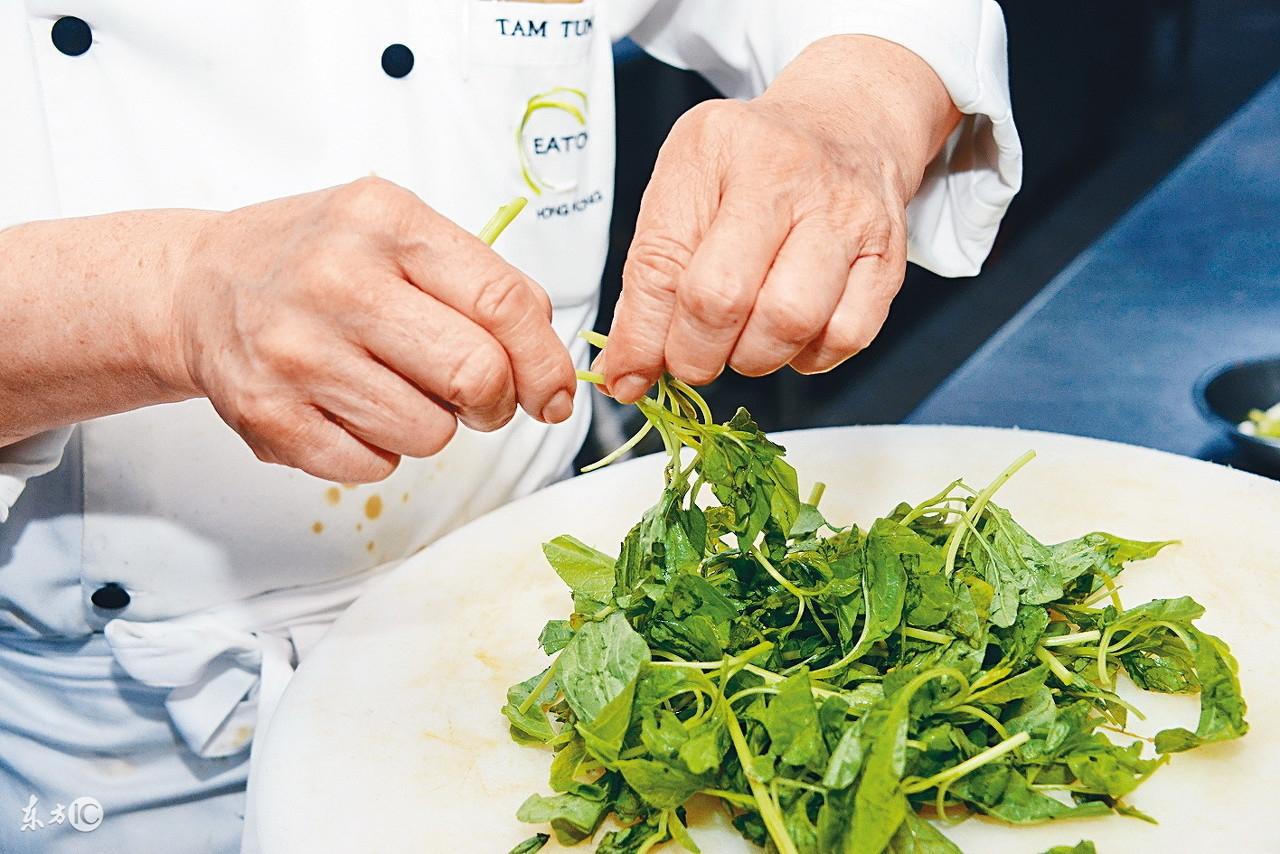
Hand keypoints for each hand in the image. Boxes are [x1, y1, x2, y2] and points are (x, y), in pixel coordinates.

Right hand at [176, 177, 575, 482]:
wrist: (199, 288)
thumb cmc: (317, 259)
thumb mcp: (398, 229)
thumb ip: (481, 280)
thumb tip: (548, 359)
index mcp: (385, 222)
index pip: (503, 304)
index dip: (545, 362)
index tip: (555, 393)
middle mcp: (338, 282)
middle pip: (476, 376)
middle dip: (495, 402)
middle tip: (480, 397)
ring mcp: (297, 353)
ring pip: (431, 433)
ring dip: (433, 424)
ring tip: (394, 387)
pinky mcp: (268, 416)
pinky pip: (374, 465)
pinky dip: (380, 449)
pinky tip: (349, 406)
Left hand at [602, 36, 960, 401]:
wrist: (847, 123)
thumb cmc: (752, 164)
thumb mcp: (686, 188)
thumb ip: (650, 274)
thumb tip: (626, 370)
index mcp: (716, 149)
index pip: (661, 265)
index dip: (640, 339)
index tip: (629, 375)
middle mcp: (784, 173)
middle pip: (724, 297)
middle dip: (695, 354)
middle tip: (692, 359)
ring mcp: (844, 213)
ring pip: (790, 322)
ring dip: (754, 357)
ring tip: (743, 341)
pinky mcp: (887, 254)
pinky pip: (845, 336)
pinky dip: (809, 356)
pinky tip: (792, 335)